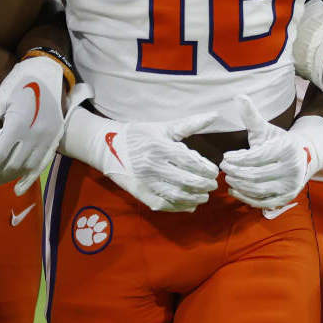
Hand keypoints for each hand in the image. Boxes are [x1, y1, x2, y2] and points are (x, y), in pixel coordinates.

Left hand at [0, 55, 74, 193]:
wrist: (50, 71)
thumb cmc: (19, 83)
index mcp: (18, 123)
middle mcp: (35, 133)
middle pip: (13, 163)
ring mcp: (48, 137)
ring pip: (28, 165)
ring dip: (12, 176)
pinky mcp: (56, 137)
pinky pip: (43, 162)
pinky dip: (32, 176)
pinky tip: (20, 188)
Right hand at [60, 105, 222, 211]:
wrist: (107, 147)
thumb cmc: (140, 135)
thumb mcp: (164, 127)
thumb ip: (190, 123)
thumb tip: (215, 114)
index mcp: (160, 148)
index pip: (190, 162)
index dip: (206, 169)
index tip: (214, 172)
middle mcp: (152, 166)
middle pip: (186, 181)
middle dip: (205, 185)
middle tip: (212, 185)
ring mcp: (145, 182)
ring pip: (176, 195)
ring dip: (195, 198)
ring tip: (204, 196)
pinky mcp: (139, 193)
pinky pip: (162, 204)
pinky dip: (179, 207)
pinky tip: (189, 205)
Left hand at [222, 98, 322, 215]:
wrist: (302, 157)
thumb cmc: (278, 142)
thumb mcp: (265, 129)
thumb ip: (251, 115)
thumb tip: (238, 96)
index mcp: (287, 148)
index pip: (256, 157)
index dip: (237, 158)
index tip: (225, 157)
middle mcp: (292, 168)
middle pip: (255, 175)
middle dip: (235, 172)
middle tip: (223, 168)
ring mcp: (291, 184)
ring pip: (257, 189)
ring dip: (238, 184)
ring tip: (228, 178)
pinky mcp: (287, 197)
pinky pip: (262, 201)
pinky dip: (245, 197)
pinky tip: (235, 190)